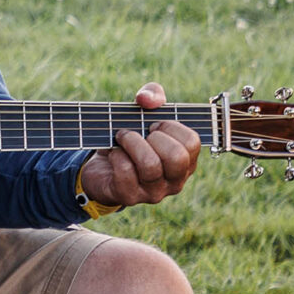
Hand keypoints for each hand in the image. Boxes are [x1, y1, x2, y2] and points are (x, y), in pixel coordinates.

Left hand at [77, 83, 200, 208]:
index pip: (192, 143)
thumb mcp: (143, 113)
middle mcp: (175, 180)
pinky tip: (113, 153)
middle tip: (140, 132)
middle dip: (154, 137)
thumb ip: (152, 96)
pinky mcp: (130, 197)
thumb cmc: (131, 140)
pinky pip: (126, 172)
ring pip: (150, 165)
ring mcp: (154, 192)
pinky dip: (116, 155)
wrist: (101, 167)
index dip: (170, 127)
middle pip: (176, 157)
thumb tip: (147, 100)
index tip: (154, 125)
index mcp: (186, 161)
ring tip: (122, 137)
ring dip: (131, 142)